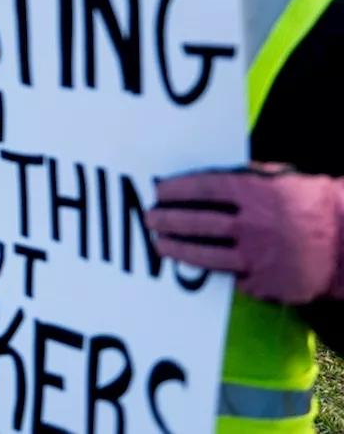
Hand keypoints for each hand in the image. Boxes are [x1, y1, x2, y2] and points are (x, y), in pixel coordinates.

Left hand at [145, 166, 343, 304]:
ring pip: (205, 254)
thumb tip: (203, 178)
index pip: (204, 188)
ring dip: (177, 249)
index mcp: (257, 193)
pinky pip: (228, 277)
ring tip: (159, 244)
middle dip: (167, 220)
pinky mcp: (263, 284)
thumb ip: (244, 178)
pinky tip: (193, 265)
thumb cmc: (312, 204)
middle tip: (150, 218)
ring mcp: (257, 257)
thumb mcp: (280, 180)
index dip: (177, 190)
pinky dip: (211, 270)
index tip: (159, 191)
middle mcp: (253, 225)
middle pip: (197, 222)